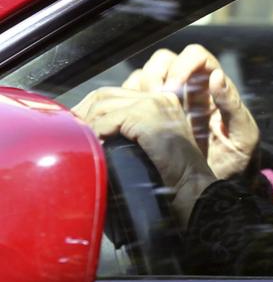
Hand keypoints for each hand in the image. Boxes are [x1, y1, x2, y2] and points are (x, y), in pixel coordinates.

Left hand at [72, 87, 215, 225]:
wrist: (191, 187)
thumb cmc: (172, 175)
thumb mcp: (151, 143)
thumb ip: (131, 130)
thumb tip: (94, 127)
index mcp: (161, 101)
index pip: (114, 94)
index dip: (90, 108)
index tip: (79, 125)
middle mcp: (159, 97)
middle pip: (105, 94)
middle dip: (83, 112)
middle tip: (73, 132)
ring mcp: (153, 105)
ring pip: (103, 105)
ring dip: (88, 124)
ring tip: (83, 142)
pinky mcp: (146, 116)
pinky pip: (108, 120)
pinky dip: (97, 133)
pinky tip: (96, 146)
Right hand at [122, 44, 259, 178]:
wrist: (225, 192)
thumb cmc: (240, 163)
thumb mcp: (244, 136)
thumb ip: (233, 106)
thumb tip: (216, 76)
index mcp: (214, 89)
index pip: (197, 57)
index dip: (183, 65)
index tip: (174, 87)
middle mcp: (190, 91)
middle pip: (165, 61)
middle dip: (156, 74)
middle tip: (153, 99)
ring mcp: (169, 105)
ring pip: (145, 77)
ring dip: (138, 88)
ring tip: (140, 112)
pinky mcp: (152, 121)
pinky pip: (132, 100)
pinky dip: (126, 103)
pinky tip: (130, 120)